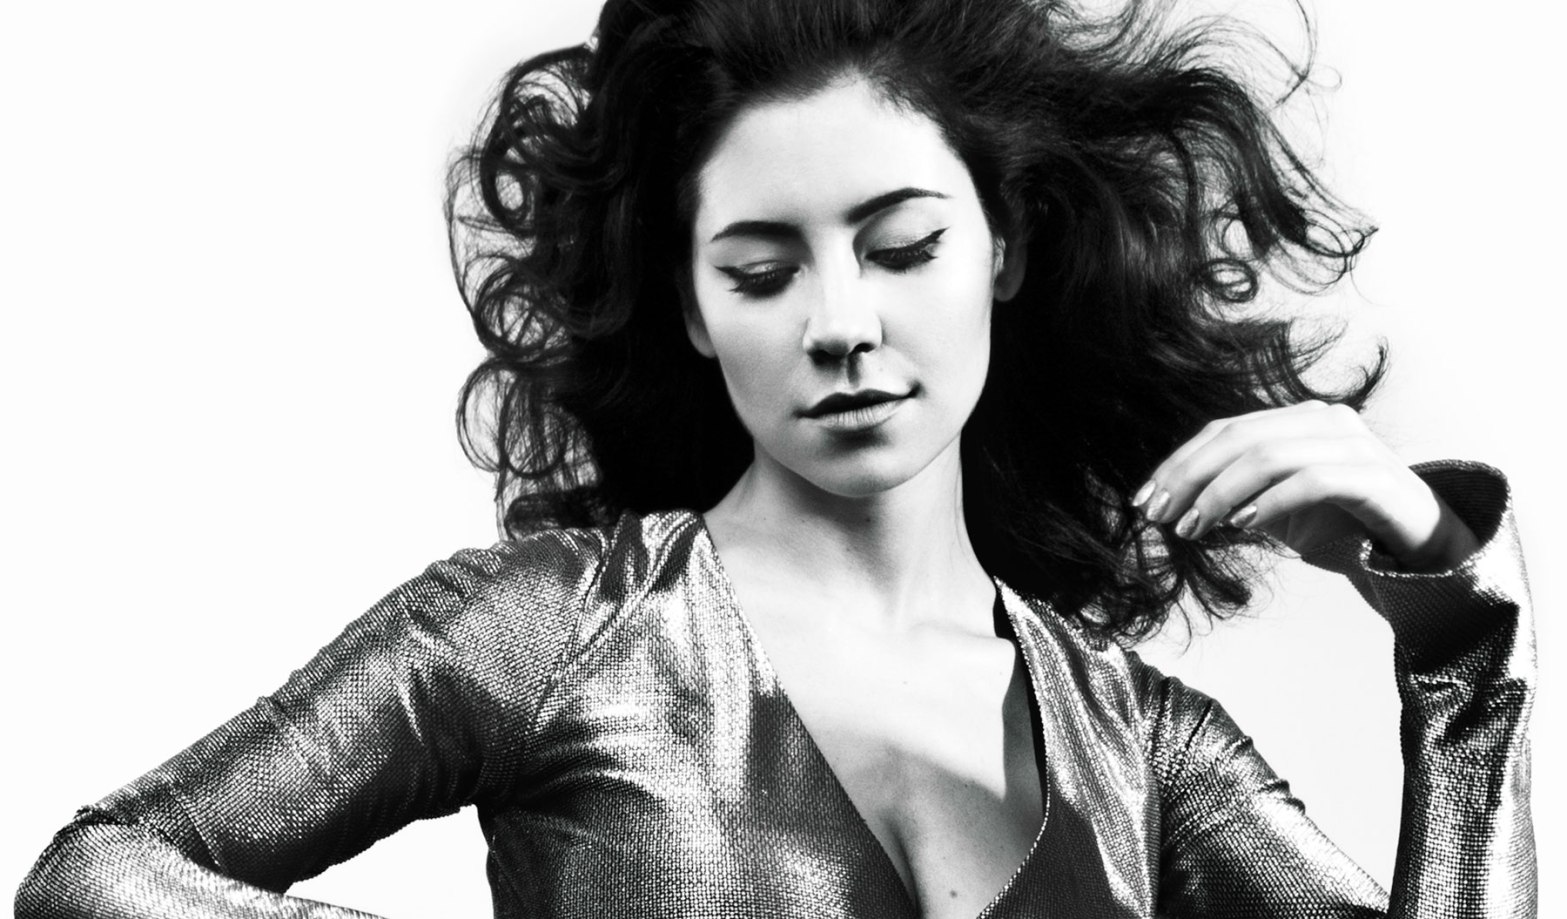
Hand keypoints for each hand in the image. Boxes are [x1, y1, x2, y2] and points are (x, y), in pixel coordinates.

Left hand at [1132, 401, 1479, 571]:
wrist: (1418, 547)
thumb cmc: (1342, 525)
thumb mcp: (1276, 509)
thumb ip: (1234, 499)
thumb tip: (1173, 508)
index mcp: (1296, 421)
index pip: (1224, 431)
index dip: (1179, 464)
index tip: (1145, 500)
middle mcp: (1324, 422)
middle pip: (1239, 438)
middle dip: (1189, 477)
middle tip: (1159, 515)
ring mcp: (1353, 445)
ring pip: (1269, 455)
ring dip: (1220, 494)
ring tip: (1193, 528)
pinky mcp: (1374, 477)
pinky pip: (1311, 481)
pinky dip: (1270, 502)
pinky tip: (1243, 525)